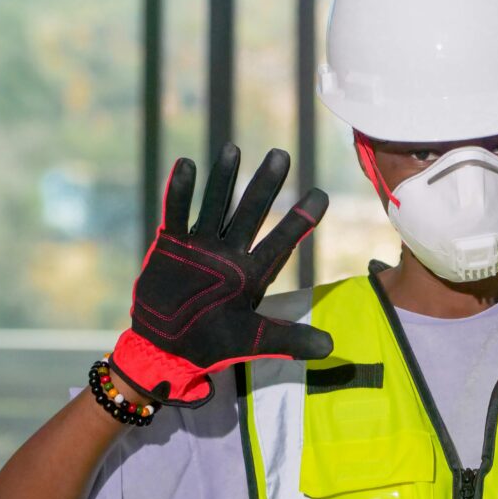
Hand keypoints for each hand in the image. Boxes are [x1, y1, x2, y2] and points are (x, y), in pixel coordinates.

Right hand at [110, 144, 332, 406]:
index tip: (321, 195)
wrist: (166, 349)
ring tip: (234, 149)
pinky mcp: (172, 246)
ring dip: (224, 180)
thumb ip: (289, 340)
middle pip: (252, 212)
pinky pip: (176, 214)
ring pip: (216, 205)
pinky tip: (186, 164)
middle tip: (282, 155)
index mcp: (253, 272)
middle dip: (265, 185)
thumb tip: (331, 347)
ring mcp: (201, 246)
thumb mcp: (253, 340)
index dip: (300, 219)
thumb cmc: (213, 343)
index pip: (282, 240)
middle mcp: (230, 252)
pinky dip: (180, 192)